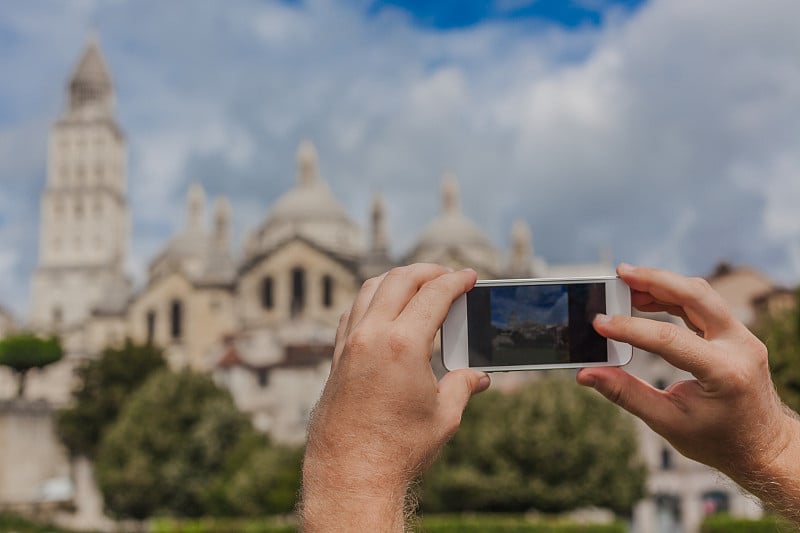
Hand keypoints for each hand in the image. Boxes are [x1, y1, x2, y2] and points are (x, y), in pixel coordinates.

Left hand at [301, 264, 489, 531]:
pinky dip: (372, 299)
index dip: (456, 280)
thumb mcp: (444, 416)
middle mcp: (371, 335)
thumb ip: (463, 386)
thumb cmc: (398, 448)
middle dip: (428, 271)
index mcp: (403, 344)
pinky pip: (353, 311)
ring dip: (397, 279)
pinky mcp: (337, 357)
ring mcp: (349, 344)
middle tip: (448, 275)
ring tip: (418, 284)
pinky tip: (384, 309)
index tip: (470, 276)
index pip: (434, 293)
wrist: (350, 474)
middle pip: (400, 280)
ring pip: (370, 288)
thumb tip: (478, 377)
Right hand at [577, 264, 799, 520]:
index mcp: (725, 373)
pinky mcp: (736, 335)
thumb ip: (625, 393)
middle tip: (620, 273)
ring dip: (663, 284)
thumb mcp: (667, 422)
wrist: (762, 448)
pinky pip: (704, 304)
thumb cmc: (716, 440)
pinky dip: (674, 296)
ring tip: (626, 284)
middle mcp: (740, 348)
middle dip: (655, 280)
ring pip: (701, 294)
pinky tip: (647, 298)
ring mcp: (742, 338)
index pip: (670, 339)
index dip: (630, 329)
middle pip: (696, 296)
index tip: (599, 323)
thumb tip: (588, 374)